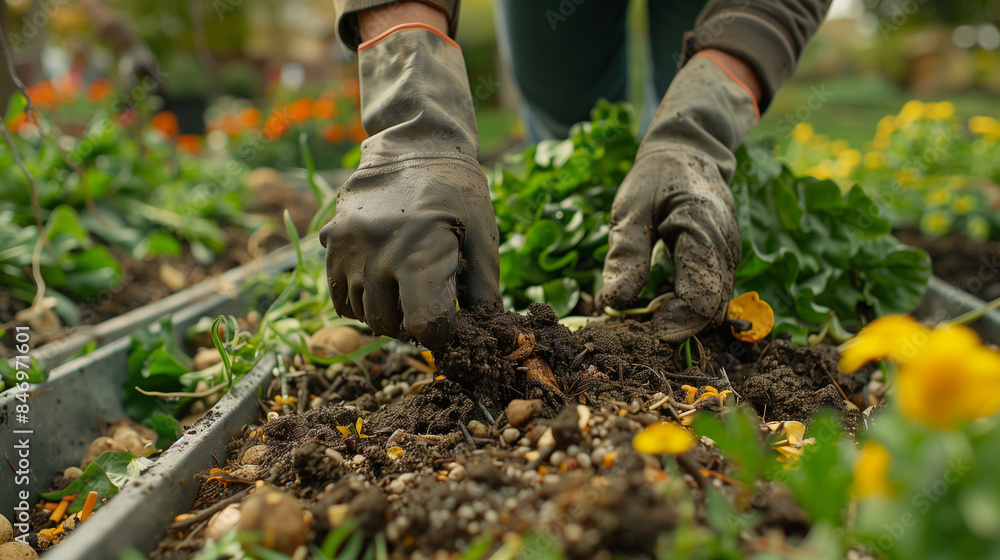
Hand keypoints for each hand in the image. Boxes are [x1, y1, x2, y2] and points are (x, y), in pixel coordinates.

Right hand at [320, 25, 500, 349]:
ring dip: (387, 314)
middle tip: (429, 302)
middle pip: (391, 326)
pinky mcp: (332, 244)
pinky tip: (382, 282)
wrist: (413, 145)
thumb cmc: (458, 192)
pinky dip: (360, 303)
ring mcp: (350, 250)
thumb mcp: (483, 235)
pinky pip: (339, 298)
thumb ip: (484, 288)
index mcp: (421, 254)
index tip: (449, 325)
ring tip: (406, 287)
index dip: (441, 335)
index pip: (424, 326)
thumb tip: (483, 332)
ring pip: (364, 315)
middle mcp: (379, 255)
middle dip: (413, 325)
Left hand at [601, 148, 740, 340]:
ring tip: (644, 315)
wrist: (687, 152)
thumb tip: (614, 303)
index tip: (640, 329)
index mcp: (703, 232)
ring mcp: (730, 255)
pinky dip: (688, 304)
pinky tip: (659, 301)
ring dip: (683, 318)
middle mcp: (726, 248)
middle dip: (677, 326)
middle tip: (637, 328)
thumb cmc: (655, 179)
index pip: (700, 300)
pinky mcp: (725, 261)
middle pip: (711, 310)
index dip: (673, 324)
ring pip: (715, 306)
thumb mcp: (630, 209)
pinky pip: (712, 293)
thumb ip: (625, 255)